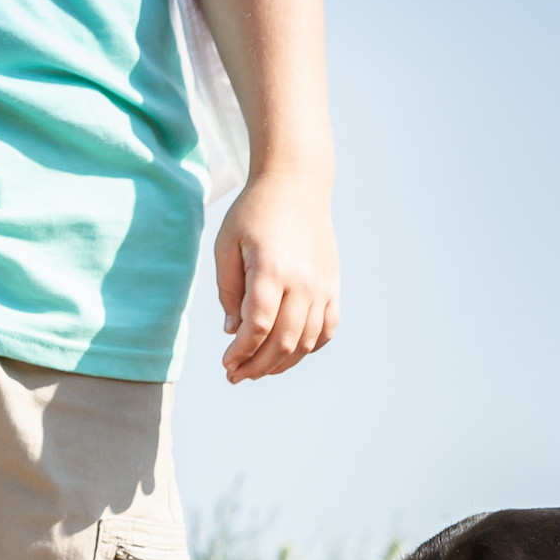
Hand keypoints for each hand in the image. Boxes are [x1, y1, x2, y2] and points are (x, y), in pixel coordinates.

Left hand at [215, 172, 338, 381]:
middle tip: (237, 375)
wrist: (296, 185)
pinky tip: (289, 352)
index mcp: (271, 269)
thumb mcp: (226, 245)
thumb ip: (229, 291)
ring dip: (281, 363)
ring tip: (259, 369)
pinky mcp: (333, 286)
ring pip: (306, 343)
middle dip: (257, 366)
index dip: (241, 352)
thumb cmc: (254, 212)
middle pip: (283, 342)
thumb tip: (234, 332)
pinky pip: (327, 330)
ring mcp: (323, 286)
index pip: (258, 327)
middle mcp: (302, 282)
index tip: (226, 363)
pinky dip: (309, 348)